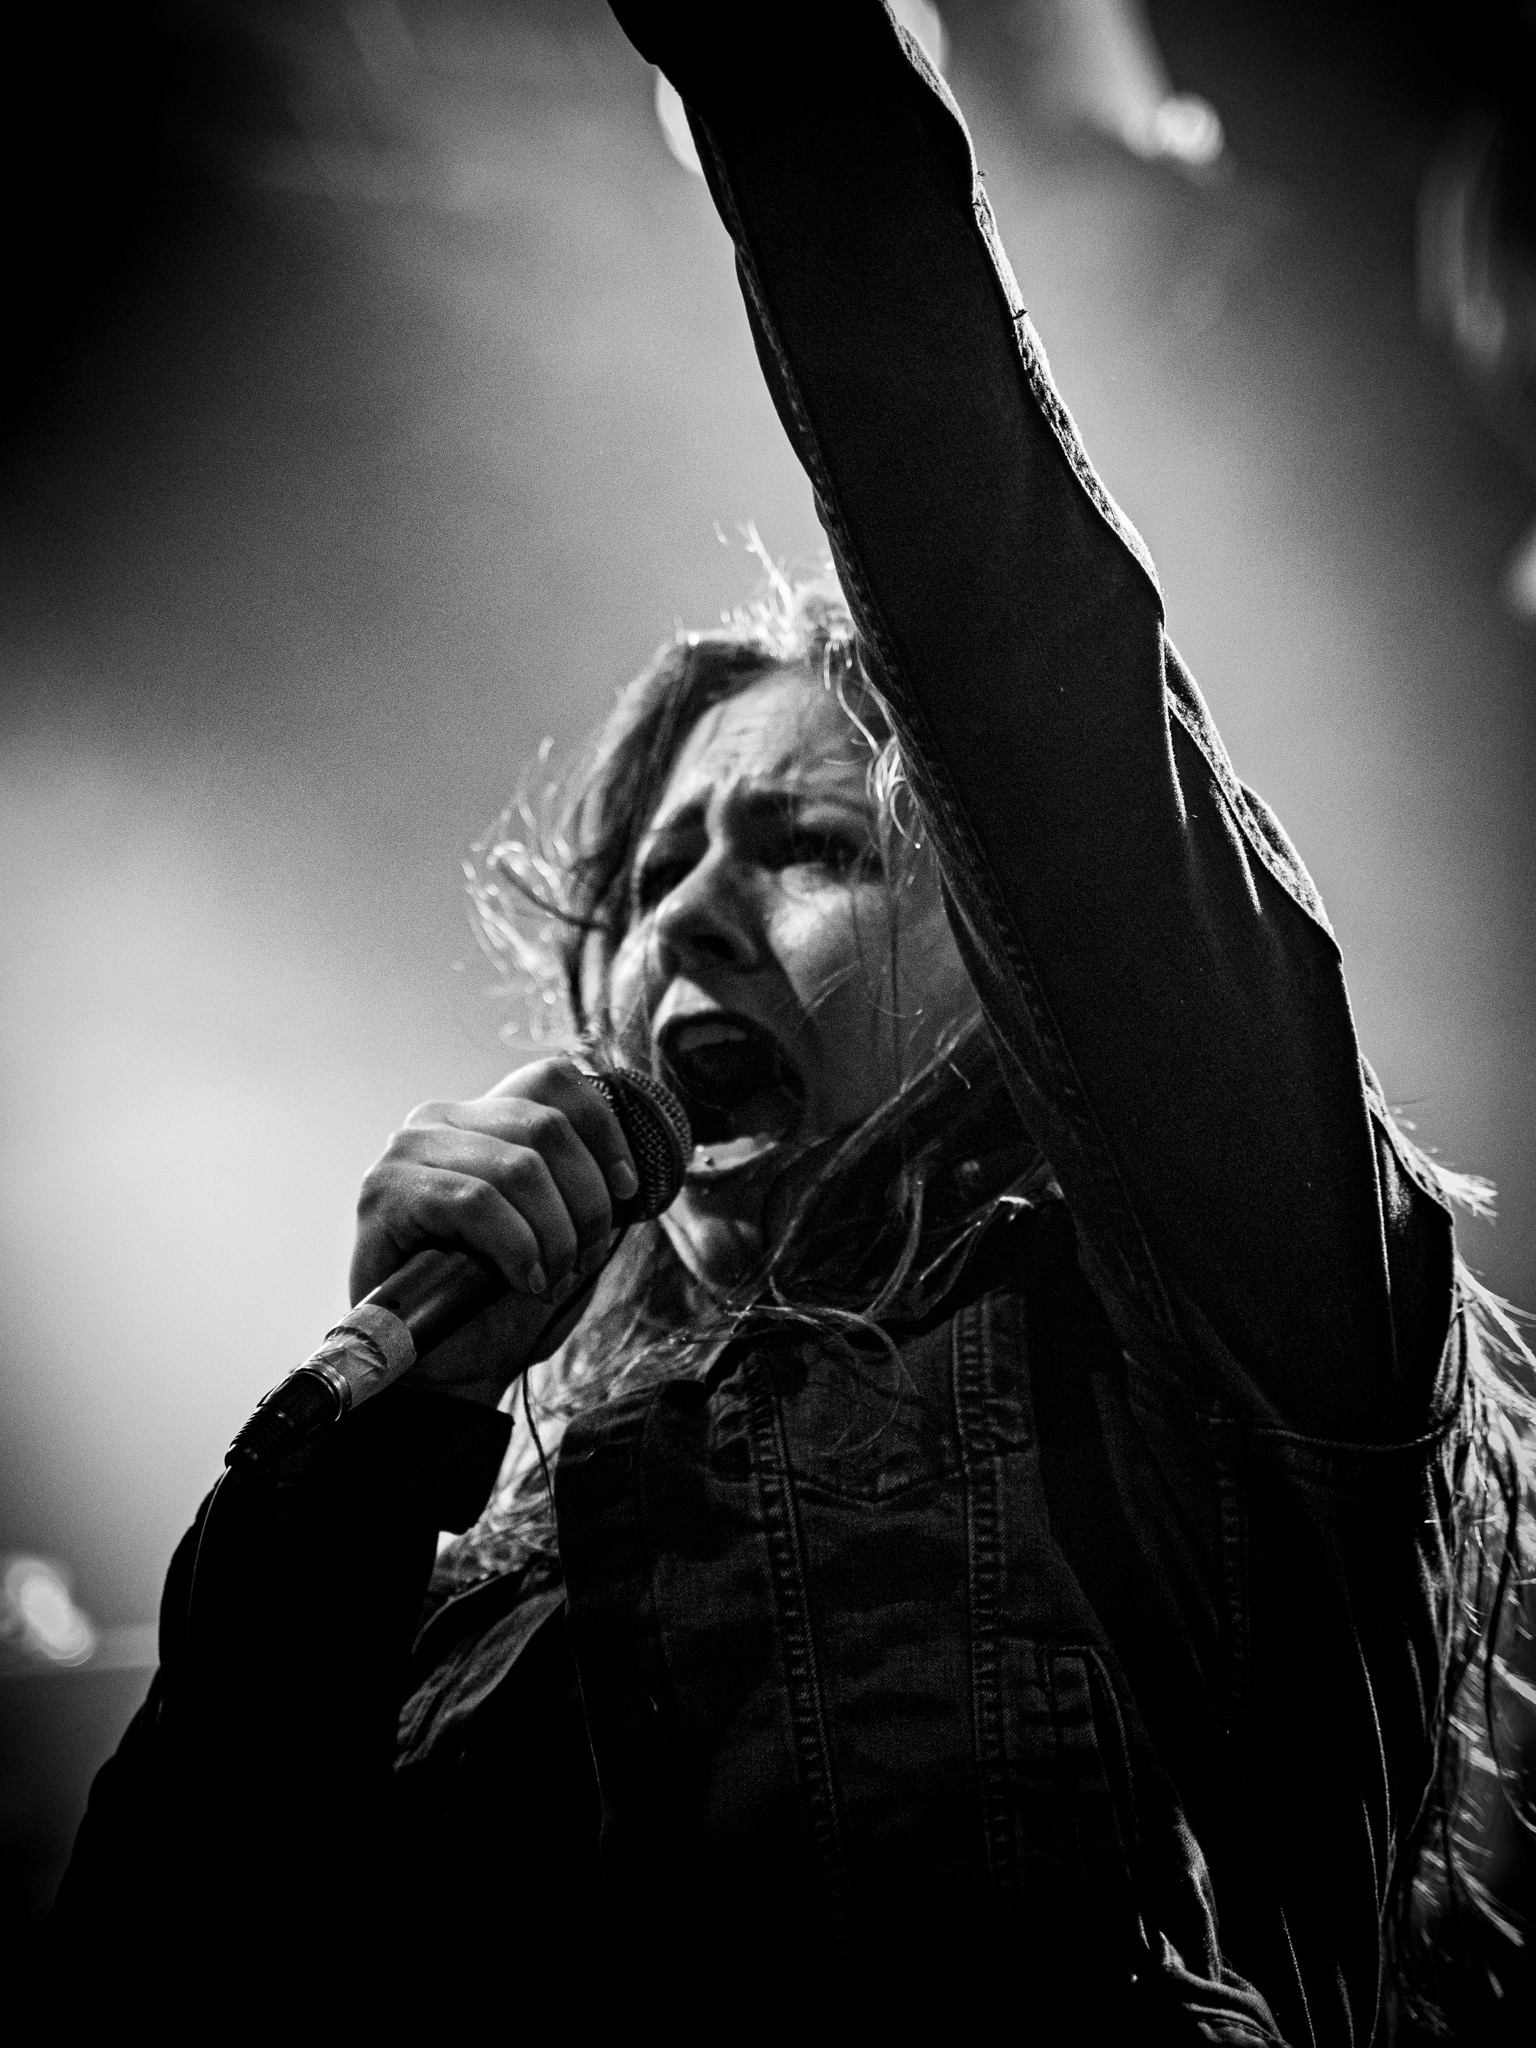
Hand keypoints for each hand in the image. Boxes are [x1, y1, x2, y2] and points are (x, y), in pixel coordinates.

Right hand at [349, 1058, 640, 1404]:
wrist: (443, 1368)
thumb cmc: (497, 1300)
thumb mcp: (557, 1230)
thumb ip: (581, 1186)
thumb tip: (632, 1171)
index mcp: (482, 1118)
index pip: (553, 1079)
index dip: (604, 1130)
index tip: (626, 1190)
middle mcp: (440, 1119)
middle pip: (547, 1127)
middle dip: (587, 1202)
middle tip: (585, 1259)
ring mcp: (407, 1151)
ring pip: (519, 1167)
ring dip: (555, 1235)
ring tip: (551, 1279)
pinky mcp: (385, 1191)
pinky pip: (477, 1202)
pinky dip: (516, 1246)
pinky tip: (523, 1280)